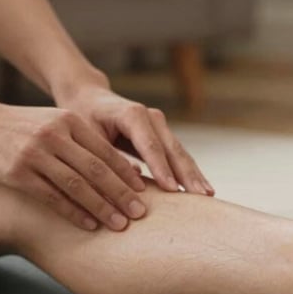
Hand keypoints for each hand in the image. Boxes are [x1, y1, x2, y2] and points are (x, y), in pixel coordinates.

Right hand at [0, 101, 147, 230]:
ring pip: (77, 185)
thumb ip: (79, 140)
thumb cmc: (18, 126)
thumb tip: (115, 168)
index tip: (145, 190)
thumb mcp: (51, 123)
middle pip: (96, 169)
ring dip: (102, 207)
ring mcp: (36, 153)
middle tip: (141, 213)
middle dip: (121, 193)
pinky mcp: (17, 172)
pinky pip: (52, 197)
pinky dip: (74, 212)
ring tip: (120, 224)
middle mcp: (55, 134)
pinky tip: (89, 225)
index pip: (105, 150)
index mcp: (69, 120)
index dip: (127, 172)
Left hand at [56, 85, 213, 196]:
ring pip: (180, 152)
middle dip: (187, 173)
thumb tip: (124, 186)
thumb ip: (104, 158)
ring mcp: (160, 125)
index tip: (171, 189)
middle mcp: (151, 117)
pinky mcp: (162, 136)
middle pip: (172, 148)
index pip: (150, 144)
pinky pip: (177, 156)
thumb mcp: (87, 136)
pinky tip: (200, 189)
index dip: (161, 167)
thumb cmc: (84, 118)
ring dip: (194, 174)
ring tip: (208, 195)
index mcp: (132, 115)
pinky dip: (189, 172)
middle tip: (200, 196)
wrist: (90, 98)